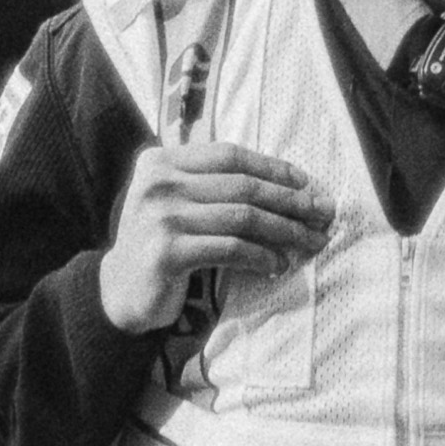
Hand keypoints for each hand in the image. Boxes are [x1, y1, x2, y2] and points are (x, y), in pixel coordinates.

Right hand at [97, 143, 333, 334]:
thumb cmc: (163, 243)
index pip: (230, 155)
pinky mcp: (167, 252)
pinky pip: (231, 249)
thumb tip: (291, 186)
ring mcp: (160, 217)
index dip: (273, 168)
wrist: (120, 290)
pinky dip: (262, 257)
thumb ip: (214, 185)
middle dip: (291, 200)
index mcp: (160, 161)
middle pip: (243, 186)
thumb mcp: (179, 202)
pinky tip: (278, 265)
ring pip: (243, 217)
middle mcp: (158, 183)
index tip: (307, 183)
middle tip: (324, 213)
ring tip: (312, 242)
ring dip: (286, 231)